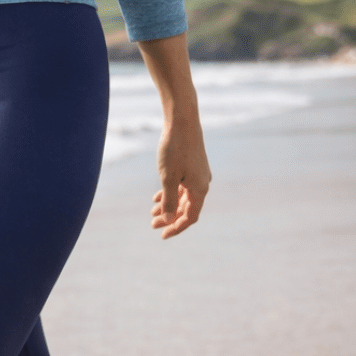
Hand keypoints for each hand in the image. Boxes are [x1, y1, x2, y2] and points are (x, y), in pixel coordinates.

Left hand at [136, 32, 211, 239]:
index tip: (161, 235)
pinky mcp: (193, 165)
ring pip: (183, 197)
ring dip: (169, 206)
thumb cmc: (174, 150)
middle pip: (186, 208)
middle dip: (169, 218)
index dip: (176, 228)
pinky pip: (183, 186)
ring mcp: (198, 174)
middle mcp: (202, 183)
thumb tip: (169, 220)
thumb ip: (169, 201)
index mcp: (200, 189)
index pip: (190, 217)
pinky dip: (171, 193)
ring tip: (153, 212)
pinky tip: (157, 197)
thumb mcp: (168, 179)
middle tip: (152, 224)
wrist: (182, 121)